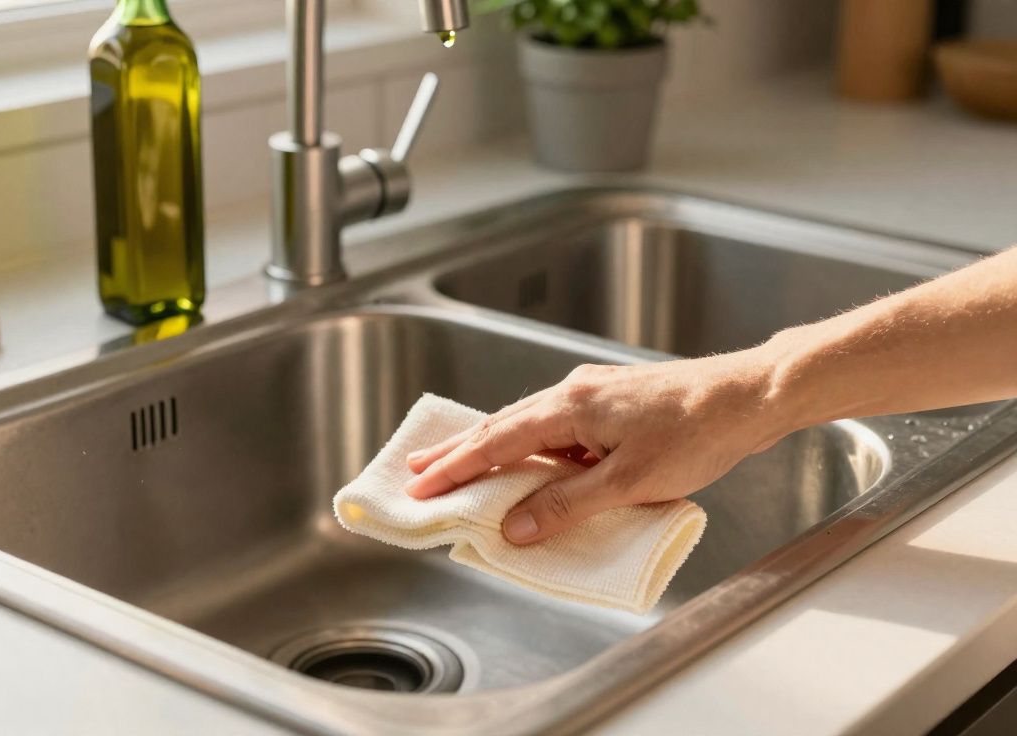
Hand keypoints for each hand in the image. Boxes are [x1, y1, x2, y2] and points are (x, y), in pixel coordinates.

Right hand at [404, 349, 789, 544]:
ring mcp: (592, 392)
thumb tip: (517, 528)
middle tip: (415, 469)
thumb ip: (568, 504)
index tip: (419, 488)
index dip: (455, 469)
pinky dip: (527, 442)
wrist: (750, 396)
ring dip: (490, 445)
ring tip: (457, 463)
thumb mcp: (628, 482)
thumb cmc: (697, 434)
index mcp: (568, 408)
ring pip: (525, 422)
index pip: (496, 444)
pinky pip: (553, 423)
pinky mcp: (611, 399)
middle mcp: (572, 392)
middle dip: (457, 451)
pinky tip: (528, 458)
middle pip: (500, 426)